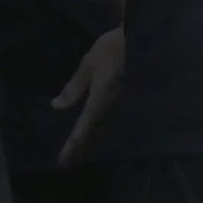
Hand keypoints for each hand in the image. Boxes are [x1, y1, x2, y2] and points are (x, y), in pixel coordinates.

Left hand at [53, 26, 124, 164]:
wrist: (146, 40)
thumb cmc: (114, 49)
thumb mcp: (89, 64)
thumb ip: (74, 87)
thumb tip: (56, 106)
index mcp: (100, 102)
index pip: (83, 130)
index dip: (72, 147)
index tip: (62, 161)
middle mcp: (113, 109)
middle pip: (95, 135)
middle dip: (81, 149)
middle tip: (69, 163)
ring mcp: (124, 106)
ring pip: (105, 130)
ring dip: (92, 142)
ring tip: (81, 152)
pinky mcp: (130, 101)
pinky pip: (113, 121)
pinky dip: (102, 129)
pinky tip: (99, 130)